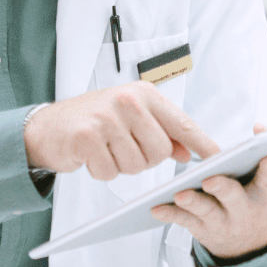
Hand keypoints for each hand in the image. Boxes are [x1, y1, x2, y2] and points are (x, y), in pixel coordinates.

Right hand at [24, 83, 218, 181]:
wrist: (47, 127)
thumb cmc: (93, 121)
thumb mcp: (130, 119)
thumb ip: (161, 133)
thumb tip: (190, 153)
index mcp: (143, 94)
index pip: (181, 122)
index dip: (201, 142)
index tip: (219, 157)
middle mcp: (127, 101)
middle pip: (159, 151)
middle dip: (143, 159)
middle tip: (122, 148)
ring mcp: (106, 118)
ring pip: (135, 165)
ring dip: (120, 166)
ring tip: (104, 149)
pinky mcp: (87, 137)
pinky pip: (110, 172)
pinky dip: (101, 171)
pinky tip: (90, 156)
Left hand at [148, 124, 266, 259]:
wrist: (253, 242)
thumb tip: (262, 130)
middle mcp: (247, 209)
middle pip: (235, 198)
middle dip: (224, 189)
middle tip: (211, 179)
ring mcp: (223, 220)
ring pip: (207, 211)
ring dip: (193, 202)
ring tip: (180, 194)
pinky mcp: (202, 227)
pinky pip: (185, 220)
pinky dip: (170, 214)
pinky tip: (156, 207)